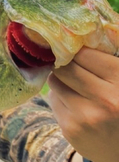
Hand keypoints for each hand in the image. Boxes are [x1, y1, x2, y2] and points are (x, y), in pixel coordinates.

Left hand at [47, 47, 118, 161]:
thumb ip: (108, 58)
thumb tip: (85, 32)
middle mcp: (106, 100)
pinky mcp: (70, 129)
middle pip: (65, 67)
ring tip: (75, 85)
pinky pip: (53, 100)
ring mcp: (86, 116)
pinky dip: (60, 97)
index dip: (76, 51)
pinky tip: (75, 103)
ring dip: (61, 80)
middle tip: (69, 65)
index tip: (75, 51)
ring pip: (55, 82)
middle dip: (65, 64)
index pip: (84, 55)